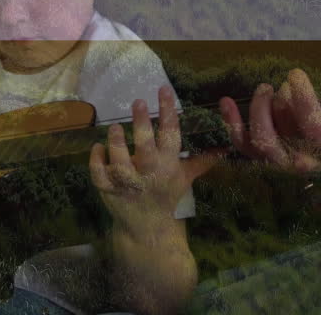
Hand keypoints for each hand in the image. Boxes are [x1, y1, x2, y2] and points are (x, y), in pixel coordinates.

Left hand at [89, 86, 217, 234]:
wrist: (149, 230)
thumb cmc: (167, 197)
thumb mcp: (186, 178)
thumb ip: (202, 160)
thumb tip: (225, 145)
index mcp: (168, 167)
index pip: (170, 135)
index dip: (168, 112)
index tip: (164, 90)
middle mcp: (148, 174)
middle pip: (145, 148)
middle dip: (142, 125)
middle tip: (138, 102)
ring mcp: (127, 184)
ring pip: (120, 162)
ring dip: (116, 143)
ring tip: (115, 127)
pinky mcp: (109, 192)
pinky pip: (100, 176)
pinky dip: (96, 162)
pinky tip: (97, 147)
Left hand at [218, 42, 320, 173]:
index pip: (313, 126)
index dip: (302, 100)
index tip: (295, 73)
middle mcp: (303, 160)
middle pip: (283, 135)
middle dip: (279, 106)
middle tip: (280, 85)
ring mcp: (279, 162)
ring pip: (261, 141)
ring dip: (257, 112)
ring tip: (263, 89)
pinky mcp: (259, 159)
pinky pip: (240, 144)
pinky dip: (230, 123)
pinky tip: (225, 101)